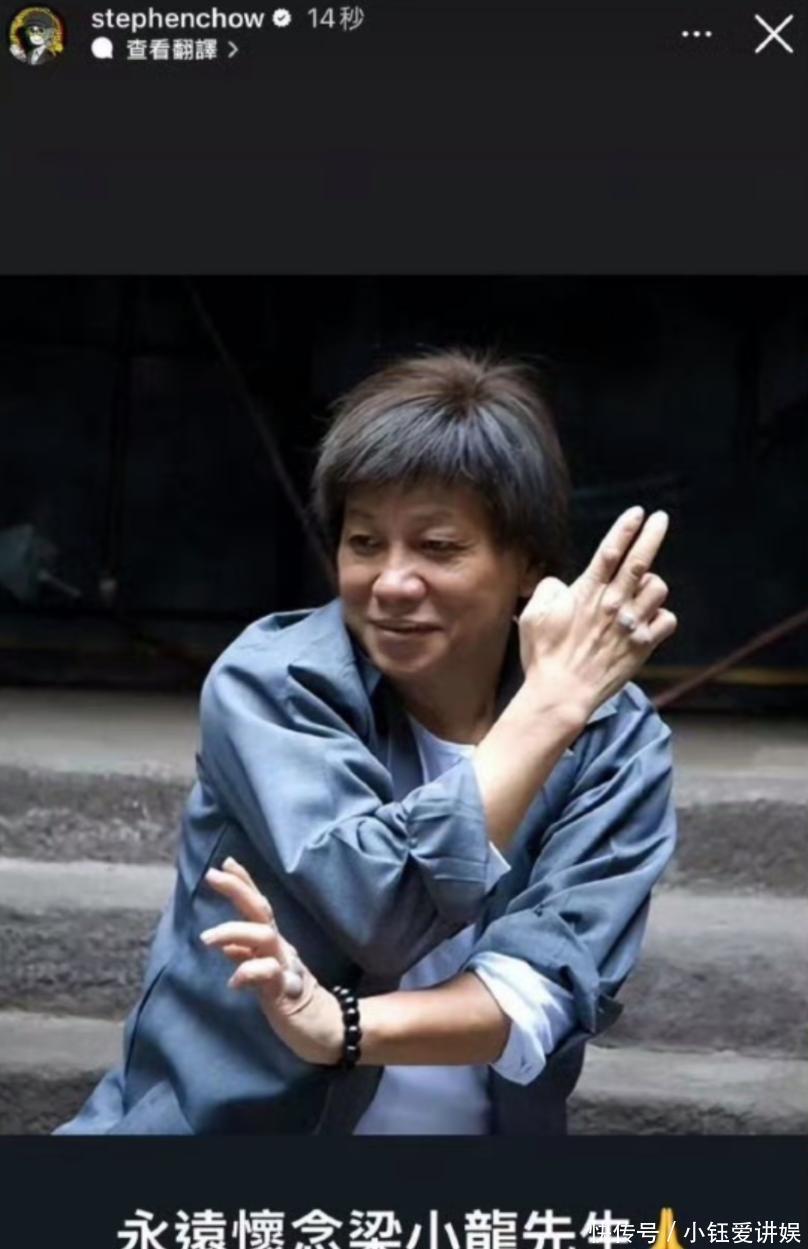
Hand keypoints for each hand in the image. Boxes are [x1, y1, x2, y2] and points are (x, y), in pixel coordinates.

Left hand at [201, 858, 342, 1065]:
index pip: (259, 907)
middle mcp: (281, 949)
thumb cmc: (294, 1001)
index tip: (225, 863)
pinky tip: (234, 981)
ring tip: (207, 938)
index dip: (244, 884)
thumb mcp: (268, 977)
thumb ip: (249, 959)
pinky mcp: (288, 992)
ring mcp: (285, 968)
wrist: (329, 1029)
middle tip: (212, 875)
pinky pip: (269, 976)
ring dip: (235, 932)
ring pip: (263, 938)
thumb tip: (226, 947)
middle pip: (261, 912)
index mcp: (275, 945)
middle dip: (238, 890)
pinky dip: (250, 972)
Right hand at [518, 507, 676, 720]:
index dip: (626, 528)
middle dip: (652, 535)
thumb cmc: (544, 655)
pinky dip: (661, 618)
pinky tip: (648, 621)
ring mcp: (630, 624)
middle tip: (661, 519)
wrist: (562, 692)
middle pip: (640, 560)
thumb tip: (562, 584)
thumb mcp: (533, 615)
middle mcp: (613, 604)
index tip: (638, 513)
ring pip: (657, 588)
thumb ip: (548, 589)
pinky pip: (667, 620)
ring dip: (651, 586)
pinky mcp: (642, 646)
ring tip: (639, 592)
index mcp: (587, 593)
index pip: (611, 551)